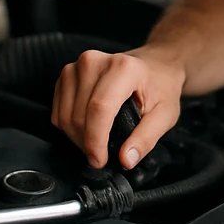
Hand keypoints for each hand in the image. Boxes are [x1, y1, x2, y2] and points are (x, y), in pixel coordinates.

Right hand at [51, 47, 185, 169]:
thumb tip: (126, 160)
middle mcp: (95, 62)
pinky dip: (69, 127)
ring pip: (65, 115)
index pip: (99, 108)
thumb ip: (146, 138)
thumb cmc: (161, 87)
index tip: (99, 160)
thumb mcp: (165, 114)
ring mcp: (77, 66)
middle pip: (79, 115)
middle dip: (88, 144)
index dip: (95, 140)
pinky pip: (58, 111)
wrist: (154, 64)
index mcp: (123, 68)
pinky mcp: (67, 74)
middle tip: (103, 154)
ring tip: (97, 142)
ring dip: (77, 138)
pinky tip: (87, 129)